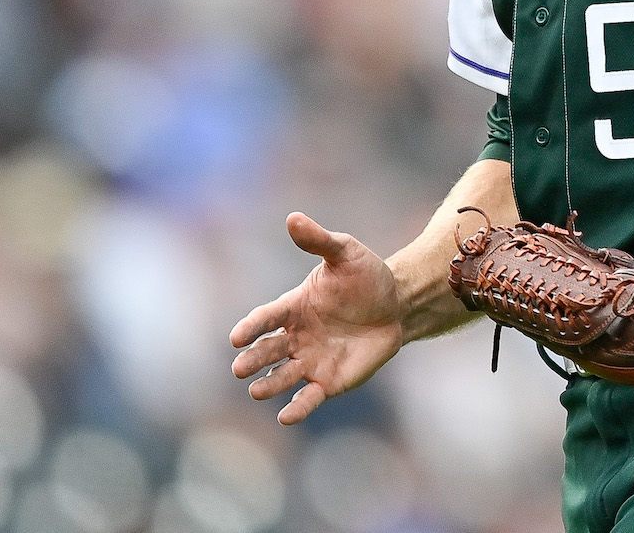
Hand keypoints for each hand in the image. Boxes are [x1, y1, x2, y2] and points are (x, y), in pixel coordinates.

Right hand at [230, 213, 406, 425]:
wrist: (397, 305)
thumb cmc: (367, 276)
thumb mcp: (345, 253)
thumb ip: (319, 241)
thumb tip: (293, 217)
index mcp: (294, 306)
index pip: (266, 317)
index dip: (251, 327)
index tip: (236, 337)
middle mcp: (296, 336)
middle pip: (268, 350)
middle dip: (253, 359)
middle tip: (239, 368)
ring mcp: (310, 360)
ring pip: (282, 376)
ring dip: (268, 385)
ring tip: (256, 392)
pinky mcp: (328, 381)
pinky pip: (308, 397)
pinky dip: (297, 408)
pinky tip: (286, 416)